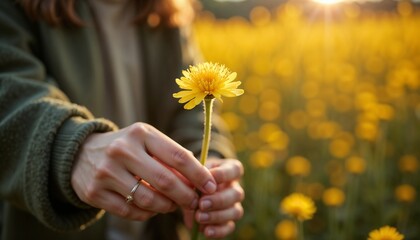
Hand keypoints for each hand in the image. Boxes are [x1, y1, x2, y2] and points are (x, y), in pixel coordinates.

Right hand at [71, 123, 216, 220]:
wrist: (80, 153)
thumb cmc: (126, 147)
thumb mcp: (146, 141)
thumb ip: (171, 157)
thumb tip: (201, 179)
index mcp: (141, 133)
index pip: (178, 156)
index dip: (199, 174)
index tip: (211, 186)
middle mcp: (122, 150)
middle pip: (165, 181)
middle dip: (186, 196)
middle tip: (194, 202)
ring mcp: (106, 172)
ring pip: (148, 200)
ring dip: (167, 207)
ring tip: (171, 205)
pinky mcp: (94, 192)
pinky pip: (131, 212)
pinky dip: (147, 214)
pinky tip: (151, 209)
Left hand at [184, 158, 244, 238]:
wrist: (192, 187)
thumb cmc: (195, 175)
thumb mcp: (194, 171)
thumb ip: (194, 179)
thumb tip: (192, 192)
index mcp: (230, 170)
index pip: (236, 170)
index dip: (224, 174)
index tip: (209, 177)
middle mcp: (235, 188)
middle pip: (237, 194)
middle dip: (219, 200)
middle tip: (202, 204)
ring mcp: (234, 205)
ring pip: (235, 212)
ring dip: (217, 216)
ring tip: (199, 217)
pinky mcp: (229, 221)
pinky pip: (229, 227)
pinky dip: (218, 231)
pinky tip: (205, 231)